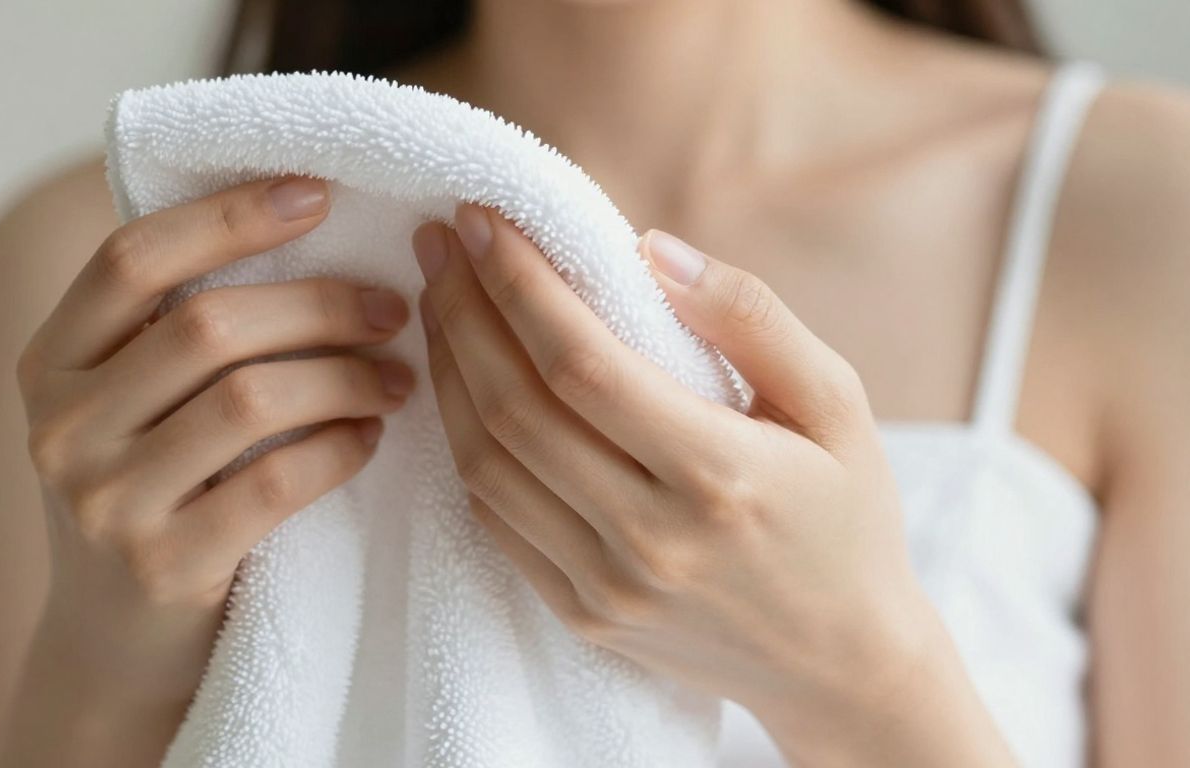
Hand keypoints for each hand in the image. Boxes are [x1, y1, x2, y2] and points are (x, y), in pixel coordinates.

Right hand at [3, 177, 414, 766]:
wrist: (117, 647)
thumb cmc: (154, 495)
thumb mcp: (131, 406)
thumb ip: (176, 329)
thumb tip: (305, 220)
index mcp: (50, 362)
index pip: (132, 257)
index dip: (229, 216)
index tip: (319, 193)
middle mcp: (61, 426)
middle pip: (207, 325)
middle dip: (320, 304)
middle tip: (392, 306)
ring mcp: (104, 502)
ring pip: (251, 399)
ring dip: (345, 376)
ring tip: (398, 377)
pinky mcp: (164, 566)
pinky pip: (277, 481)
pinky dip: (340, 448)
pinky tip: (370, 437)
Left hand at [413, 205, 1014, 765]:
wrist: (841, 662)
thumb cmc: (846, 517)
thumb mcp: (837, 401)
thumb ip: (750, 316)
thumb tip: (650, 248)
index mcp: (720, 473)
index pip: (581, 364)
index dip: (518, 285)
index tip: (482, 220)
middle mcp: (651, 538)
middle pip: (515, 408)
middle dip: (462, 311)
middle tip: (439, 244)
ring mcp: (608, 586)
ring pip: (487, 465)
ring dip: (448, 373)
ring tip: (441, 303)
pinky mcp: (582, 614)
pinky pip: (495, 520)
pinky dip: (466, 444)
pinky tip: (461, 387)